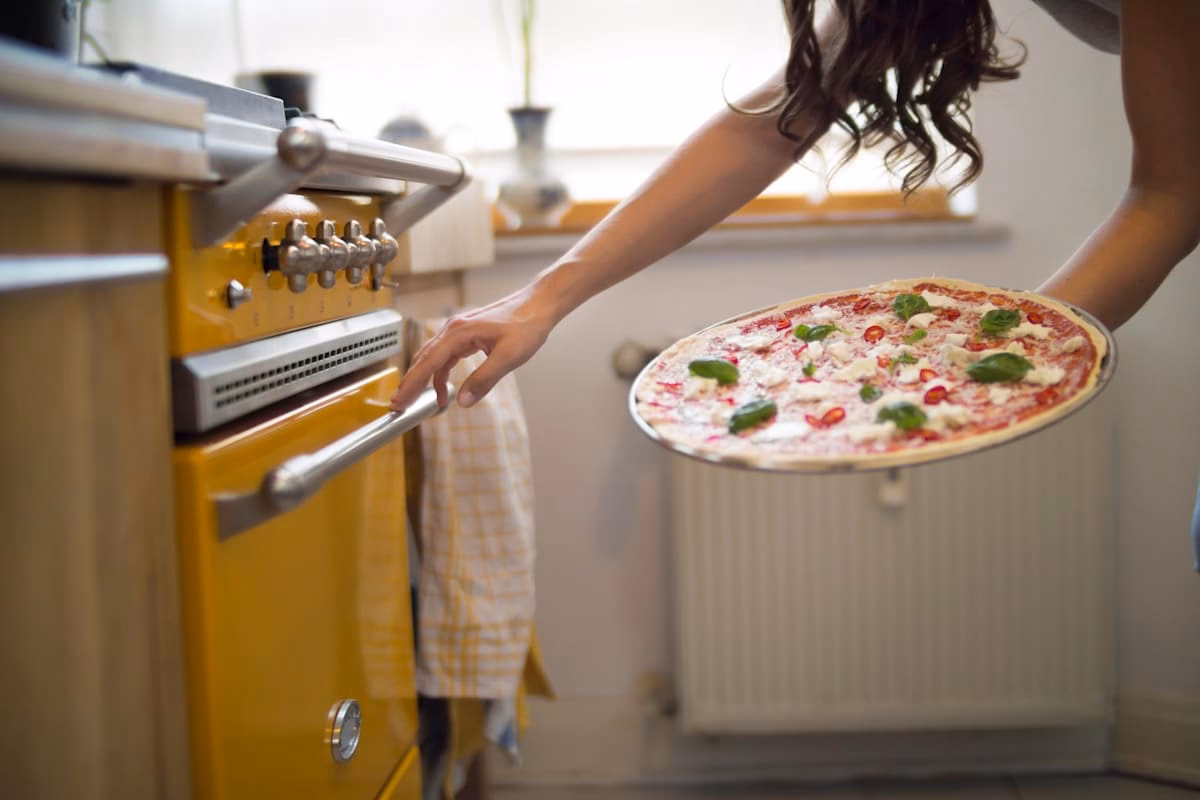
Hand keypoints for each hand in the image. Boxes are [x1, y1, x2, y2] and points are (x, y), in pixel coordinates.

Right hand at [389, 285, 555, 411]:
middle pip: (424, 359)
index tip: (399, 402)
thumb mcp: (508, 358)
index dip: (412, 384)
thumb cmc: (526, 326)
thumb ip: (484, 380)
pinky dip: (440, 373)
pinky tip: (443, 388)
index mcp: (459, 333)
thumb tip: (462, 402)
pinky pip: (446, 356)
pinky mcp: (467, 335)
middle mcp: (454, 330)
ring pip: (433, 358)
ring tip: (419, 402)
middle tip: (399, 406)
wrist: (539, 306)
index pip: (428, 363)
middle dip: (411, 384)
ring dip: (424, 380)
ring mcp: (459, 331)